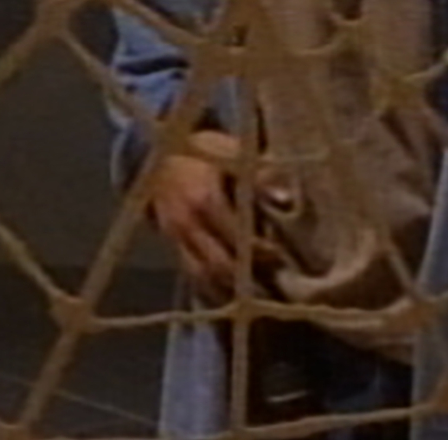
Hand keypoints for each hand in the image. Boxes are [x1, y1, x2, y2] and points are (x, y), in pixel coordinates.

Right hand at [147, 131, 270, 301]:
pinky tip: (237, 294)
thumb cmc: (206, 152)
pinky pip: (194, 277)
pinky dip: (216, 289)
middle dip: (250, 277)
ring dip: (234, 289)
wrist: (162, 157)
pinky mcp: (173, 248)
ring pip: (206, 276)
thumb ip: (261, 175)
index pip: (236, 235)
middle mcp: (186, 223)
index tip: (282, 255)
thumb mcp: (234, 152)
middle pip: (220, 263)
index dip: (260, 249)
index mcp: (203, 197)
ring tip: (262, 294)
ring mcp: (176, 238)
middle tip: (278, 283)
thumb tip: (285, 199)